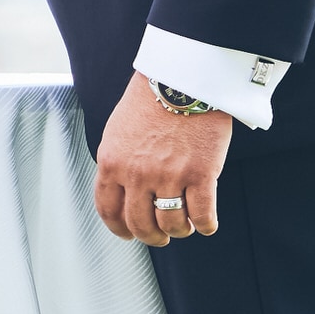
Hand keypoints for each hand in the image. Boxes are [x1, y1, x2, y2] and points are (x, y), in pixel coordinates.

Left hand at [94, 72, 230, 243]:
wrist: (183, 76)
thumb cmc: (151, 98)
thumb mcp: (119, 130)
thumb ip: (118, 162)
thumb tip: (121, 192)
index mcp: (112, 162)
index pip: (108, 210)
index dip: (120, 229)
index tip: (129, 234)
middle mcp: (137, 174)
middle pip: (141, 225)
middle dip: (152, 237)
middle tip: (161, 236)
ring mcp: (169, 176)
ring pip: (173, 226)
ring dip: (180, 230)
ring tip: (185, 224)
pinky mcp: (200, 175)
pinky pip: (202, 217)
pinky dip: (205, 225)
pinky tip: (206, 222)